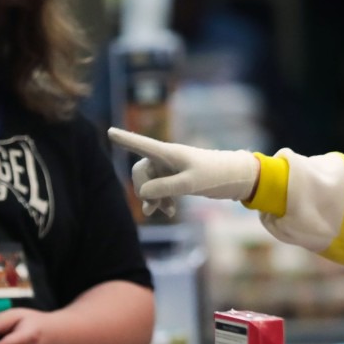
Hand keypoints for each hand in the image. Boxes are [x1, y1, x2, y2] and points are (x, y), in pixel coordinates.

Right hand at [108, 127, 259, 217]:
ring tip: (162, 212)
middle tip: (154, 207)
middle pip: (140, 171)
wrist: (235, 177)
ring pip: (149, 183)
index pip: (142, 144)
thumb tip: (141, 193)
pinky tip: (167, 211)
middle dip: (143, 190)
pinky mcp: (176, 178)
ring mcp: (170, 168)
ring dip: (152, 198)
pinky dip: (161, 200)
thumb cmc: (215, 175)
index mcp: (169, 153)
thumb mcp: (190, 183)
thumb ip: (165, 187)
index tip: (109, 131)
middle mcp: (166, 158)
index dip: (125, 139)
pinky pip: (159, 188)